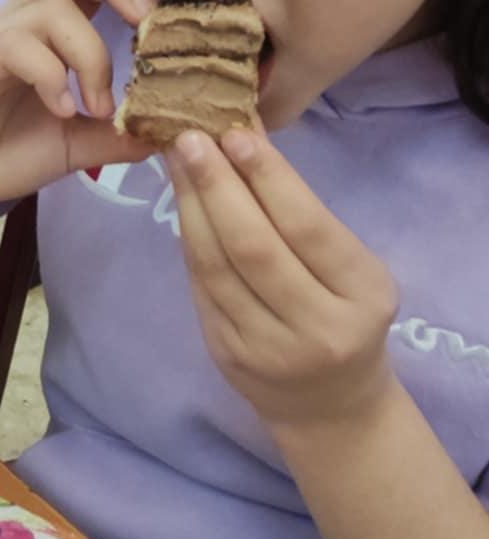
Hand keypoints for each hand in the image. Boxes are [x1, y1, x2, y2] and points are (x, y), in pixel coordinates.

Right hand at [0, 0, 157, 222]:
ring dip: (89, 54)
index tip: (164, 26)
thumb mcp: (81, 143)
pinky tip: (62, 112)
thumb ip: (121, 132)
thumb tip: (173, 131)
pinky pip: (18, 46)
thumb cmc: (7, 151)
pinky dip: (52, 76)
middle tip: (145, 26)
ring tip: (97, 106)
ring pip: (51, 8)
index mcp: (49, 29)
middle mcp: (21, 22)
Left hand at [168, 127, 399, 429]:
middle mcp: (317, 327)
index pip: (308, 228)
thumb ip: (304, 215)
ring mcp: (267, 347)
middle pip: (255, 247)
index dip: (268, 179)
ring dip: (191, 207)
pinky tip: (180, 204)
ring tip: (176, 160)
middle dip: (218, 186)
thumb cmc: (345, 316)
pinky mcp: (226, 355)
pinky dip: (188, 240)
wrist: (330, 405)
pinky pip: (201, 287)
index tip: (235, 133)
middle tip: (190, 138)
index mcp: (362, 295)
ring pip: (216, 267)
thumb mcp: (351, 269)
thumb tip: (246, 137)